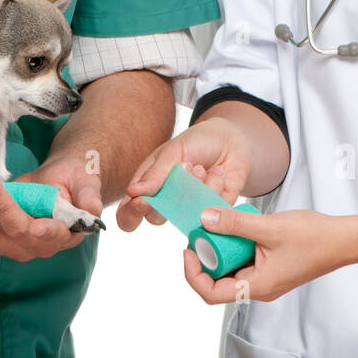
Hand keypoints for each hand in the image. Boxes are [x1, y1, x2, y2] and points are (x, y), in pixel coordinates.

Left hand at [0, 156, 103, 261]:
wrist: (55, 182)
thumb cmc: (71, 181)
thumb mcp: (85, 181)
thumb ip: (89, 194)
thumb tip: (93, 209)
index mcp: (64, 235)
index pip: (53, 235)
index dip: (44, 232)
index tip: (35, 226)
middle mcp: (35, 246)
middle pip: (14, 232)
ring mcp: (11, 246)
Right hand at [116, 117, 251, 232]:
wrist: (229, 139)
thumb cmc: (195, 142)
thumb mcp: (173, 151)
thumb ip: (155, 173)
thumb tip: (133, 193)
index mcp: (147, 188)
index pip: (128, 214)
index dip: (131, 214)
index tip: (143, 201)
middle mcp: (165, 203)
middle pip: (155, 218)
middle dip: (169, 194)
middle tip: (185, 167)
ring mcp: (188, 209)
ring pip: (184, 215)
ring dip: (194, 187)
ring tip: (201, 167)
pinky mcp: (212, 211)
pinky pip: (211, 210)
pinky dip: (215, 186)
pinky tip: (217, 172)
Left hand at [178, 207, 354, 303]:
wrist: (345, 240)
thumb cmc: (314, 238)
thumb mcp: (268, 226)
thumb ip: (234, 223)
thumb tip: (204, 219)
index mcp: (257, 286)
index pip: (212, 293)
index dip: (193, 274)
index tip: (188, 249)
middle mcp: (259, 287)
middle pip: (218, 282)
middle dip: (204, 258)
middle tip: (199, 232)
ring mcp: (266, 278)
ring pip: (231, 270)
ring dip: (220, 250)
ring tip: (215, 226)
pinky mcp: (271, 267)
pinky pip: (244, 261)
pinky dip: (235, 246)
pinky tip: (236, 227)